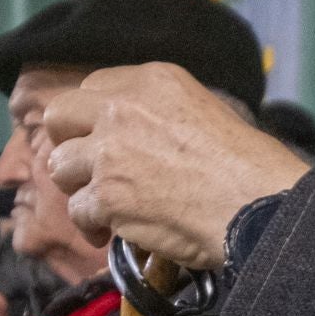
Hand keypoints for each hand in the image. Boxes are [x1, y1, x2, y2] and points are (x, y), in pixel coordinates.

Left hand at [45, 63, 310, 268]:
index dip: (90, 118)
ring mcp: (109, 153)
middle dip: (67, 144)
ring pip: (60, 167)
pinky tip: (111, 234)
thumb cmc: (245, 165)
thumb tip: (134, 131)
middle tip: (86, 168)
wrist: (255, 203)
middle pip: (59, 116)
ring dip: (79, 189)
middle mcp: (122, 109)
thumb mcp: (204, 109)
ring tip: (105, 207)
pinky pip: (77, 211)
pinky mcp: (106, 196)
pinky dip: (92, 226)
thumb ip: (157, 111)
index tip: (99, 138)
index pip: (92, 87)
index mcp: (151, 81)